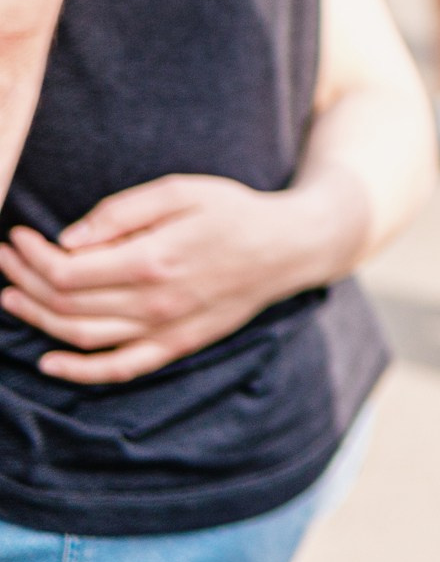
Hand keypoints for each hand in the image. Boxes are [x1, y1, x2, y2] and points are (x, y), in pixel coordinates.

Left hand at [0, 175, 350, 383]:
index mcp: (154, 258)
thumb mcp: (182, 190)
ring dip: (36, 320)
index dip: (32, 257)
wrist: (288, 248)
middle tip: (6, 260)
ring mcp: (166, 328)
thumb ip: (122, 211)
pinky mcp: (177, 344)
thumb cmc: (234, 211)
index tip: (18, 238)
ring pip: (82, 335)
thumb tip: (69, 238)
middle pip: (66, 303)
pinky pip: (120, 367)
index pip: (67, 271)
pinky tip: (49, 361)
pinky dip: (79, 371)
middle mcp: (155, 301)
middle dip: (24, 281)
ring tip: (12, 297)